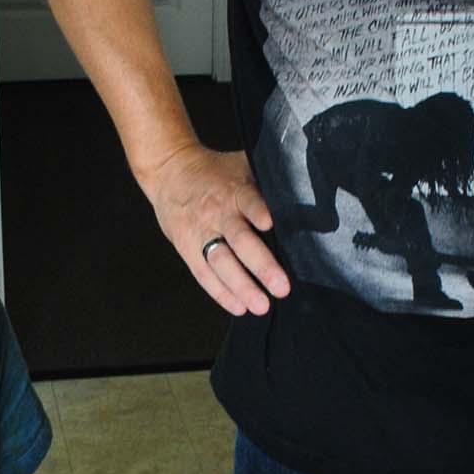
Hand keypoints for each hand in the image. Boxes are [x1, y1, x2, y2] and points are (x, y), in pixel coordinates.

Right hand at [139, 143, 290, 314]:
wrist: (169, 171)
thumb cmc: (214, 173)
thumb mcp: (241, 167)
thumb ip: (266, 185)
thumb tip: (305, 198)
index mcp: (234, 191)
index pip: (248, 200)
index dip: (258, 210)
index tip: (270, 224)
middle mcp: (218, 213)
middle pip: (239, 240)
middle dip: (261, 265)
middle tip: (281, 287)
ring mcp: (201, 233)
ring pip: (221, 262)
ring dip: (241, 286)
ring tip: (261, 305)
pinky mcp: (187, 248)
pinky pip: (204, 274)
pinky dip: (221, 292)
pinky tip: (238, 306)